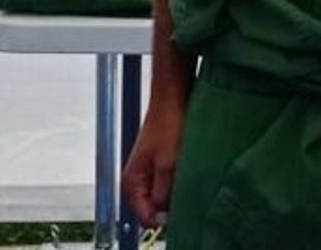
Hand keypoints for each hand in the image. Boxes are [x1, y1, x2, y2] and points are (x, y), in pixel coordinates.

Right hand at [122, 93, 185, 228]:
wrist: (172, 100)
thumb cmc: (168, 125)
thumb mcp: (167, 164)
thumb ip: (162, 194)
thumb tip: (163, 217)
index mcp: (132, 182)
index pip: (145, 218)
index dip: (164, 219)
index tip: (180, 211)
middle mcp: (137, 181)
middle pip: (154, 209)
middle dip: (171, 206)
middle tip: (186, 193)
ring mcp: (148, 174)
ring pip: (163, 198)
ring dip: (176, 193)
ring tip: (187, 179)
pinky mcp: (159, 167)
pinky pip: (169, 186)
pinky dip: (179, 183)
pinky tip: (187, 173)